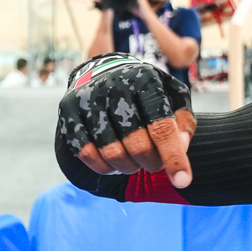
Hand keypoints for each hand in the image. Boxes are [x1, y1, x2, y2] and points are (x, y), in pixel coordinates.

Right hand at [57, 53, 195, 184]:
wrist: (102, 69)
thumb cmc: (144, 90)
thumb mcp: (173, 96)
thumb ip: (183, 122)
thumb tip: (180, 149)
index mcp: (145, 80)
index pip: (162, 126)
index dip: (174, 158)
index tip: (183, 182)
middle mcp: (114, 86)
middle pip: (137, 144)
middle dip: (150, 163)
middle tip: (154, 163)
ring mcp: (88, 98)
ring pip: (111, 152)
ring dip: (128, 167)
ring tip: (134, 162)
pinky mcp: (68, 110)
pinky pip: (86, 153)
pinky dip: (103, 166)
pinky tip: (113, 163)